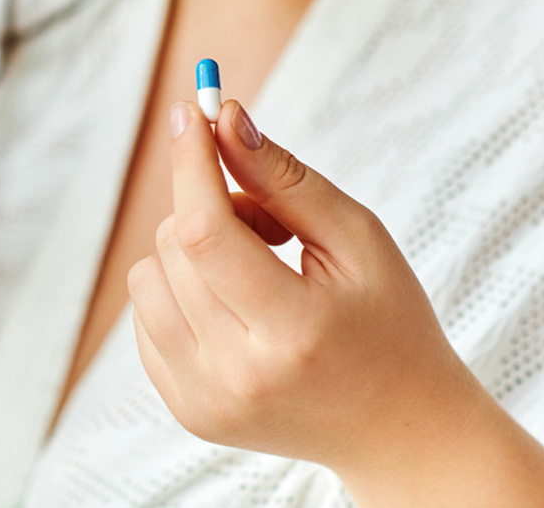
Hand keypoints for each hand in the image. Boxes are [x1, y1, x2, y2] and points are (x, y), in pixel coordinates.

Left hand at [127, 98, 484, 483]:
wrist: (399, 429)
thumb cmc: (388, 322)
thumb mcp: (358, 239)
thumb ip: (285, 179)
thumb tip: (224, 119)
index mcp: (293, 331)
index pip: (207, 233)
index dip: (190, 163)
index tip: (190, 113)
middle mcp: (237, 374)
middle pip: (174, 247)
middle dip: (212, 208)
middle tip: (271, 227)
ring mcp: (204, 400)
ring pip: (148, 277)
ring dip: (190, 251)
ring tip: (255, 270)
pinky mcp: (185, 409)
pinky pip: (145, 316)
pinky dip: (180, 291)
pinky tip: (236, 307)